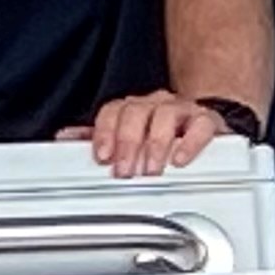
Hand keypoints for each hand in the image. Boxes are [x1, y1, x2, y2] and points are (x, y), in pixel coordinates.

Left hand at [69, 93, 224, 178]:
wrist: (206, 124)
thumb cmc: (164, 131)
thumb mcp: (127, 134)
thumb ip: (100, 136)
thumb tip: (66, 137)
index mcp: (134, 107)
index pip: (113, 112)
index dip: (105, 134)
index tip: (103, 156)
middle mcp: (156, 103)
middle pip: (136, 113)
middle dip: (128, 144)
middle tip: (126, 170)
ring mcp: (182, 109)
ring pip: (165, 116)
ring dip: (155, 144)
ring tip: (152, 168)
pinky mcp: (208, 120)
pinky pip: (200, 126)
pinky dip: (189, 143)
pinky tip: (179, 158)